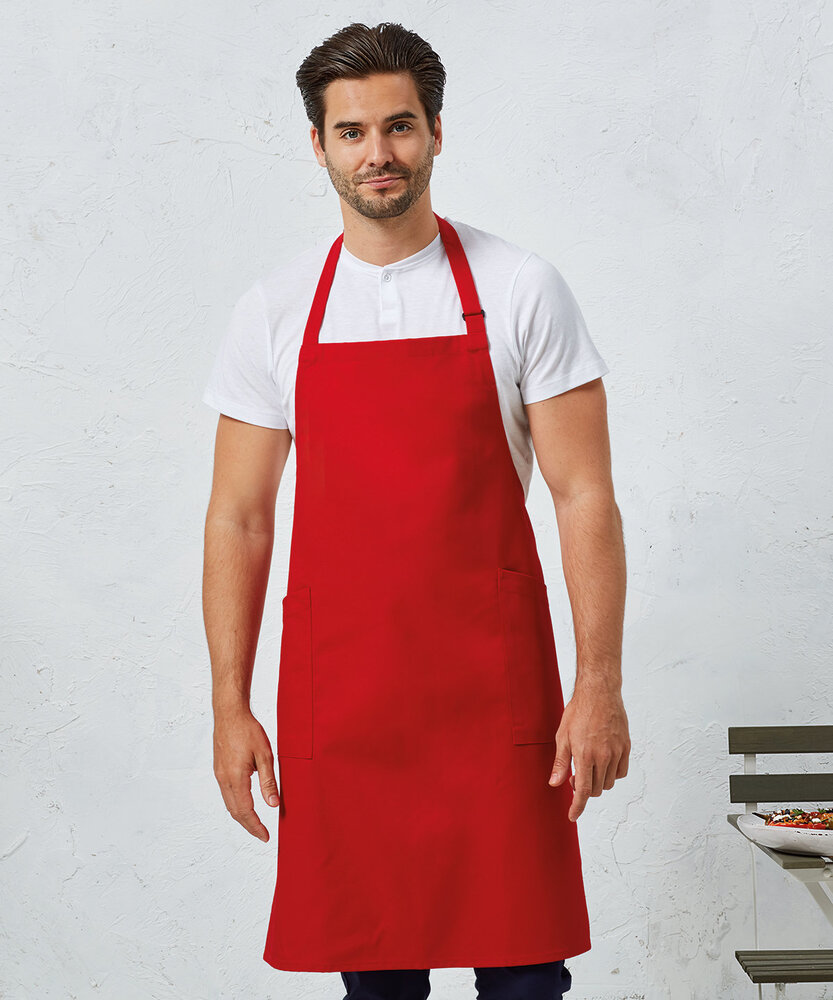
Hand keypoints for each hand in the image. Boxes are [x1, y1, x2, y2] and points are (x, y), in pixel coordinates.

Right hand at [213, 706, 279, 841]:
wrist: (229, 713)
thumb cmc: (248, 729)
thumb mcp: (265, 754)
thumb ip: (268, 781)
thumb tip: (273, 805)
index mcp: (236, 777)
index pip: (245, 811)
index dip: (255, 826)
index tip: (265, 837)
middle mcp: (224, 779)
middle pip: (235, 811)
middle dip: (248, 825)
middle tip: (262, 834)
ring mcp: (219, 774)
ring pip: (229, 803)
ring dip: (241, 816)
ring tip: (255, 823)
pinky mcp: (219, 769)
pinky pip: (226, 793)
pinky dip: (236, 804)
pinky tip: (245, 803)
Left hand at [548, 684, 629, 821]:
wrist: (599, 692)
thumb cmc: (578, 711)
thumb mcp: (562, 736)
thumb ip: (561, 762)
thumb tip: (555, 783)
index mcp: (585, 755)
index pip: (583, 790)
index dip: (577, 807)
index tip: (573, 815)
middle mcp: (603, 757)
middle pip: (596, 789)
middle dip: (584, 789)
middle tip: (574, 777)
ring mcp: (617, 752)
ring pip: (609, 782)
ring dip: (598, 782)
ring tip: (588, 767)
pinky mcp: (626, 747)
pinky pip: (621, 772)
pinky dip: (612, 774)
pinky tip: (603, 764)